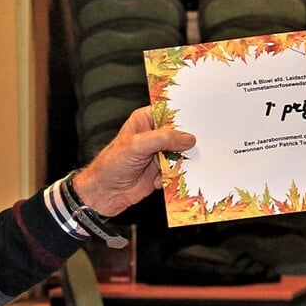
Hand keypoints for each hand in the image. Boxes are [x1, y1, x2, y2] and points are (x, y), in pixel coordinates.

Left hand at [69, 106, 194, 217]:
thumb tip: (187, 139)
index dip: (185, 116)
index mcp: (146, 119)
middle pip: (180, 134)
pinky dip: (172, 176)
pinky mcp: (162, 171)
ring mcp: (159, 153)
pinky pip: (177, 171)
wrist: (104, 193)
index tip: (200, 121)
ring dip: (178, 163)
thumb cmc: (111, 164)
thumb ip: (163, 139)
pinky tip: (157, 181)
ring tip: (166, 169)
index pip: (170, 112)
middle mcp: (154, 134)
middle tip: (191, 149)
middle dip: (185, 143)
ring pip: (181, 154)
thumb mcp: (136, 145)